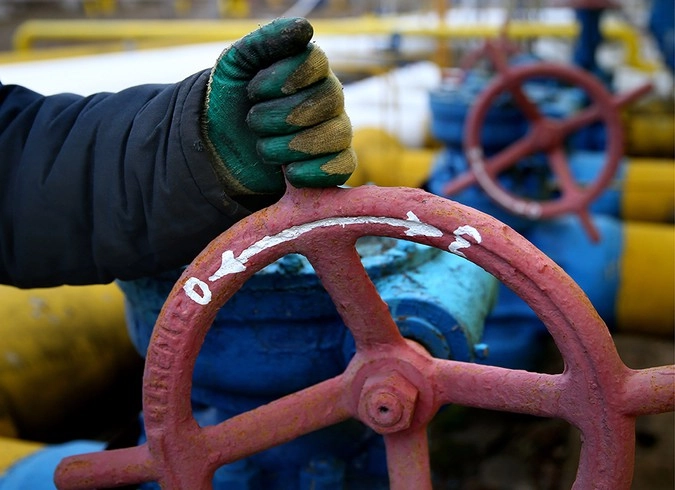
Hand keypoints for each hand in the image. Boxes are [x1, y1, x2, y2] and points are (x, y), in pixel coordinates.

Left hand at [202, 17, 355, 196]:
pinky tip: (287, 172)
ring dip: (288, 146)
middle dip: (280, 116)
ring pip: (334, 134)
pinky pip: (343, 166)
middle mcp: (330, 97)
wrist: (224, 148)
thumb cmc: (233, 102)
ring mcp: (336, 130)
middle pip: (326, 100)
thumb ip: (263, 42)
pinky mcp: (335, 164)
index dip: (283, 77)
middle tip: (253, 122)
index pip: (315, 62)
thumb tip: (304, 29)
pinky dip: (312, 172)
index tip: (252, 91)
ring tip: (263, 148)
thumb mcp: (235, 66)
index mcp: (309, 68)